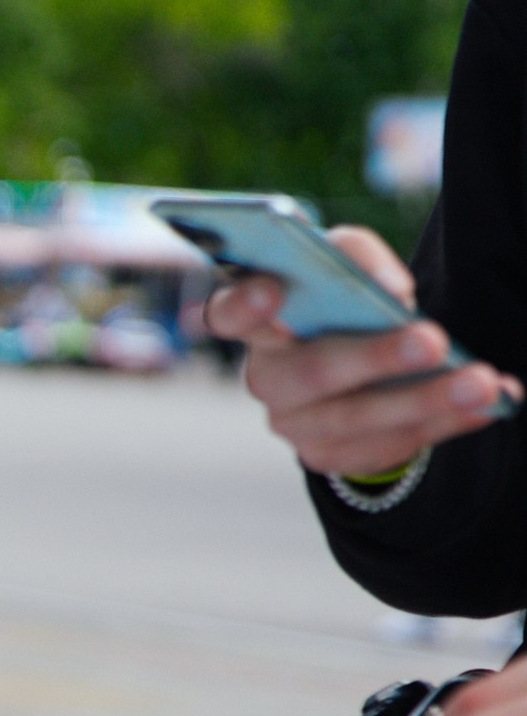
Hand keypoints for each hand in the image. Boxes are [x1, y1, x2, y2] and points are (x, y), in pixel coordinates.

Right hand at [204, 226, 520, 478]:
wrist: (359, 373)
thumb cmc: (344, 305)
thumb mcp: (346, 265)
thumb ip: (358, 259)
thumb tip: (389, 292)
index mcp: (258, 323)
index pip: (228, 313)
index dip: (245, 304)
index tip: (276, 290)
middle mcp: (266, 378)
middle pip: (310, 372)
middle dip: (374, 357)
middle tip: (433, 339)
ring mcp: (293, 424)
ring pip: (356, 419)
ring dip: (425, 400)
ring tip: (481, 382)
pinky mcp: (326, 456)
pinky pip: (388, 446)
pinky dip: (444, 424)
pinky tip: (487, 406)